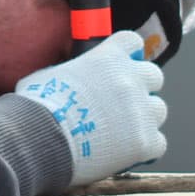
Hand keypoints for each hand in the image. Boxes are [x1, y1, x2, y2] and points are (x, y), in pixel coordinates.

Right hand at [13, 31, 167, 185]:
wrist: (39, 139)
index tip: (123, 65)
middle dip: (141, 88)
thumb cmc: (36, 108)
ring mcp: (140, 111)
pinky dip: (144, 148)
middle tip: (122, 104)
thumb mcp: (50, 75)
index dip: (129, 55)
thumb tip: (71, 77)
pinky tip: (127, 153)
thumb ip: (72, 71)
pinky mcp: (144, 141)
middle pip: (154, 76)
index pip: (132, 43)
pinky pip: (157, 143)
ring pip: (158, 110)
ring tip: (122, 132)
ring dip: (144, 119)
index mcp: (109, 58)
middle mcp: (130, 80)